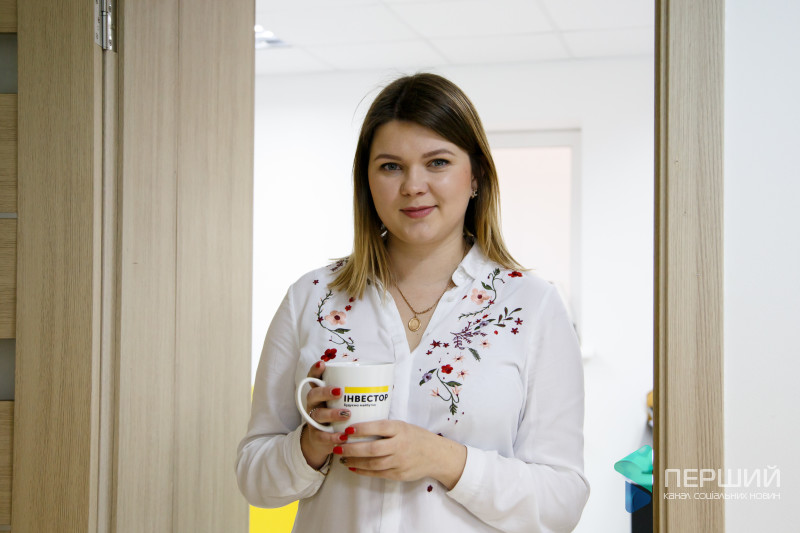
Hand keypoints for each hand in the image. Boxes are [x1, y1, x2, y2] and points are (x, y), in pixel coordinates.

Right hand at [300, 361, 351, 469]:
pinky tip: (343, 436)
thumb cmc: (340, 416)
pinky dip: (332, 437)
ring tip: (347, 414)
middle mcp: (314, 405)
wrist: (325, 442)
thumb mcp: (344, 402)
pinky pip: (321, 436)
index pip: (314, 378)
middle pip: (313, 394)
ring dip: (332, 413)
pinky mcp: (316, 436)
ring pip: (318, 414)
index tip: (322, 363)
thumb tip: (382, 380)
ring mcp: (314, 420)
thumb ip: (356, 392)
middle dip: (325, 391)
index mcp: (320, 393)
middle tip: (339, 391)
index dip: (315, 370)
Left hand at [334, 420, 466, 489]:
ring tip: (341, 456)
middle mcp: (400, 446)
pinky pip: (377, 473)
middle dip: (352, 448)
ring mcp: (399, 462)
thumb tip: (357, 423)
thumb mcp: (404, 426)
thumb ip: (385, 427)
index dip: (362, 428)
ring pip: (372, 464)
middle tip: (338, 445)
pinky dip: (362, 470)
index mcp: (401, 429)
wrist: (437, 456)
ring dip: (354, 460)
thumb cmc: (417, 437)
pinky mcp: (398, 474)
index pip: (379, 427)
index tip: (347, 429)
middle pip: (372, 449)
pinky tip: (352, 466)